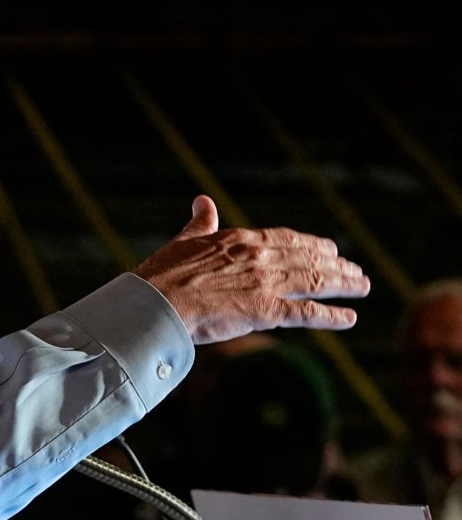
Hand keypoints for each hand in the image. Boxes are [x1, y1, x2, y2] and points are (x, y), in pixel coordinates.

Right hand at [135, 195, 370, 344]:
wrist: (157, 304)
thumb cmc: (163, 275)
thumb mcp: (184, 241)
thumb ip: (200, 222)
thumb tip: (202, 201)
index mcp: (241, 239)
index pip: (286, 238)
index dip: (311, 244)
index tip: (330, 249)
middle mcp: (260, 257)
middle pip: (309, 259)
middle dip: (337, 265)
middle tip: (356, 271)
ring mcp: (265, 283)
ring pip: (315, 281)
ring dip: (343, 284)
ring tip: (363, 287)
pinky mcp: (265, 311)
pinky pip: (306, 313)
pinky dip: (331, 316)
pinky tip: (349, 319)